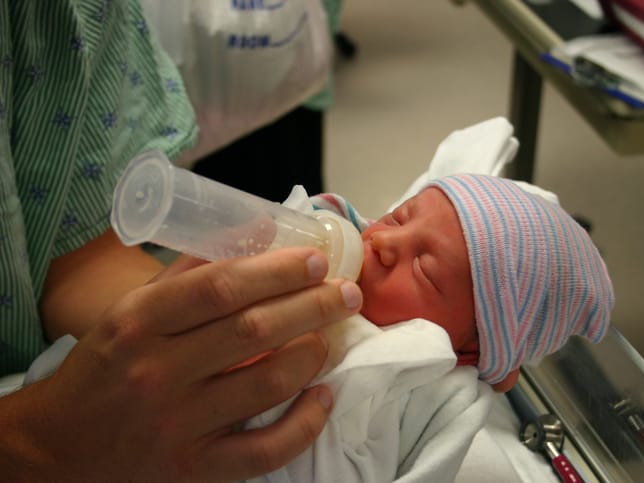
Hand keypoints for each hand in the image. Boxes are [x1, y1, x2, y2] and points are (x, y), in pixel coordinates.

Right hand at [0, 247, 361, 481]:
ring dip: (313, 355)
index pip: (221, 287)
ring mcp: (177, 424)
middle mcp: (157, 371)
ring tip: (331, 336)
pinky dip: (303, 424)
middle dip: (313, 305)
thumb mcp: (130, 310)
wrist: (57, 447)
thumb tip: (252, 235)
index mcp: (139, 322)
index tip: (315, 261)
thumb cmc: (104, 367)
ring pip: (267, 384)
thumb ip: (187, 274)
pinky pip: (263, 451)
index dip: (277, 270)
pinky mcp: (192, 468)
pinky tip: (322, 398)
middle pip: (253, 330)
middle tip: (346, 292)